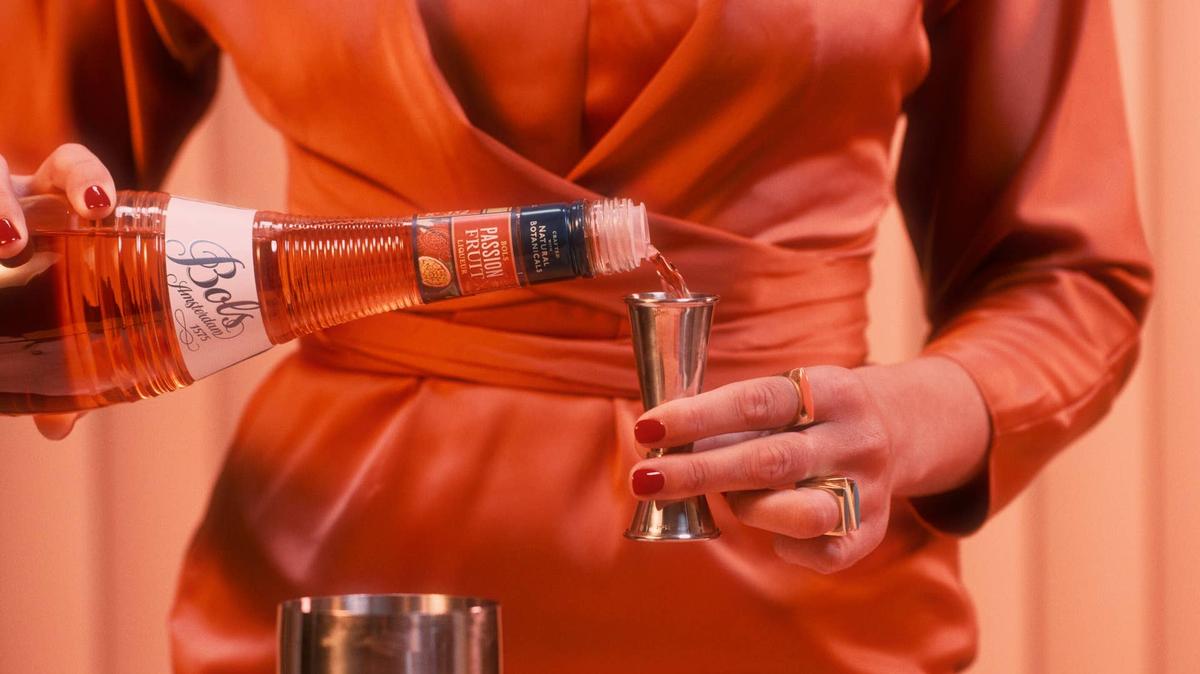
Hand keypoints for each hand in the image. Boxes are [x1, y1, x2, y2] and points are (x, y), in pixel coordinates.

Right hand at [1, 143, 116, 439]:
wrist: (10, 299)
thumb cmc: (31, 309)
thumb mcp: (45, 333)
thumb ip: (58, 373)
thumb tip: (57, 428)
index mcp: (49, 208)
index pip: (69, 170)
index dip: (83, 178)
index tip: (99, 208)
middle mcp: (3, 197)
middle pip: (0, 171)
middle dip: (3, 197)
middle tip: (13, 244)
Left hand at [628, 358, 988, 572]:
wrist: (898, 430)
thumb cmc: (807, 415)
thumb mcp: (785, 394)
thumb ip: (732, 416)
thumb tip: (657, 441)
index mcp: (830, 390)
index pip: (756, 400)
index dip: (698, 416)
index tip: (647, 428)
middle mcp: (855, 437)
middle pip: (770, 459)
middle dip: (699, 472)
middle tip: (644, 479)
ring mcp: (868, 487)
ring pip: (803, 512)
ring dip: (750, 509)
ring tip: (728, 503)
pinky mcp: (873, 530)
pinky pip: (823, 554)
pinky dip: (787, 547)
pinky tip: (774, 533)